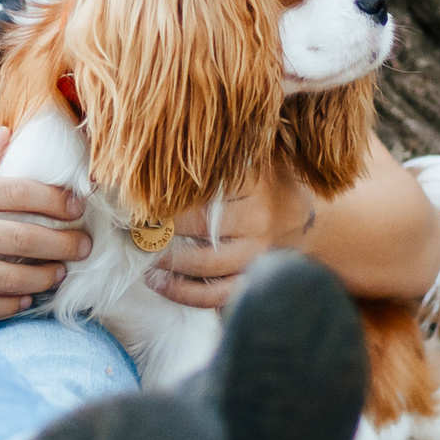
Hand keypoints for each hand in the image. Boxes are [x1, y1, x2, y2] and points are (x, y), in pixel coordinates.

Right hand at [0, 128, 90, 320]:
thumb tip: (9, 137)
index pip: (18, 192)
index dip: (54, 199)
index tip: (76, 205)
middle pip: (21, 237)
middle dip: (62, 242)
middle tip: (85, 245)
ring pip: (7, 277)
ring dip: (42, 276)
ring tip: (60, 272)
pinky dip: (8, 304)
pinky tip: (25, 298)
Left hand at [146, 168, 316, 310]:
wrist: (308, 220)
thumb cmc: (267, 183)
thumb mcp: (250, 160)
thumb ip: (218, 156)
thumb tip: (161, 144)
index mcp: (254, 181)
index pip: (202, 186)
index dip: (166, 192)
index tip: (136, 195)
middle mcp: (258, 217)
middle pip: (200, 225)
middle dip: (161, 227)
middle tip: (131, 226)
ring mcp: (258, 252)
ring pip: (206, 263)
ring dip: (168, 262)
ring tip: (141, 256)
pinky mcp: (254, 279)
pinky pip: (216, 295)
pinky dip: (183, 293)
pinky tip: (158, 283)